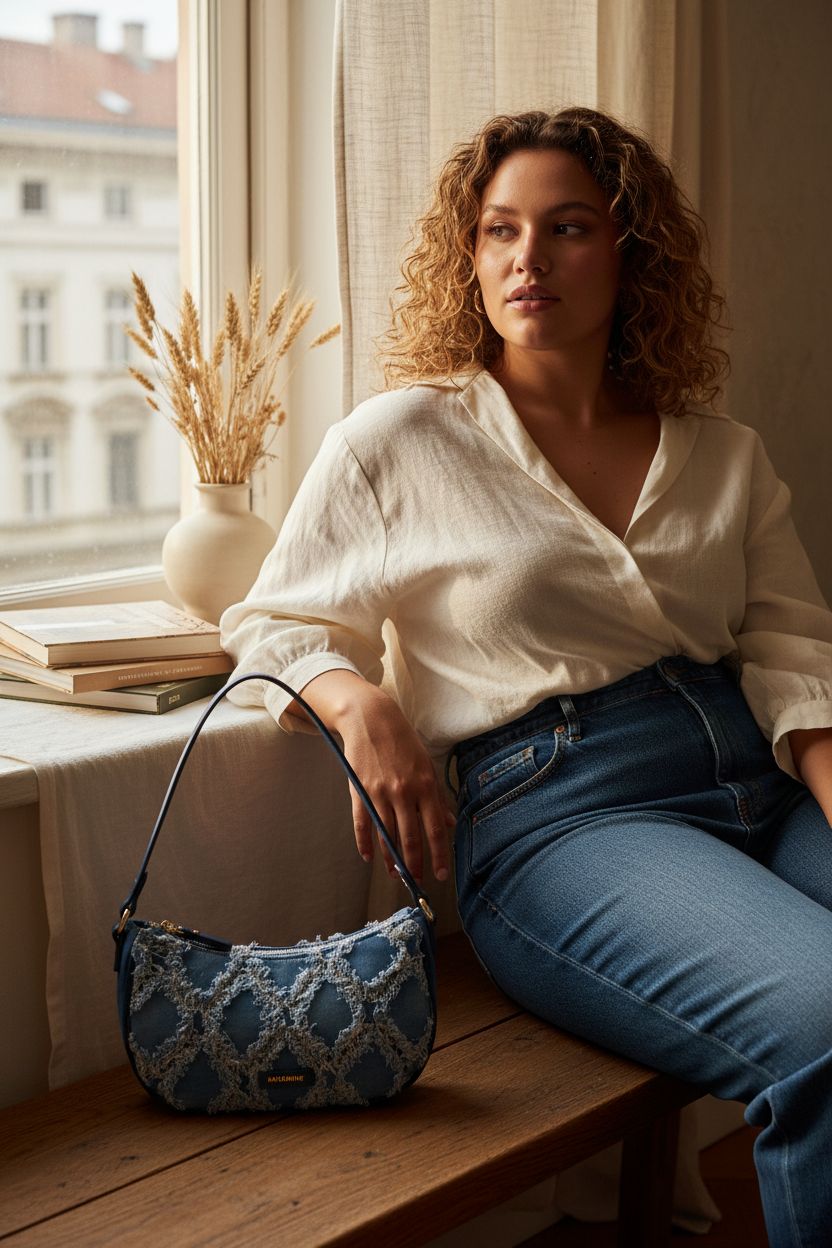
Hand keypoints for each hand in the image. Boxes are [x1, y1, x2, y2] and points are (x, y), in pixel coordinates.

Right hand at [292, 671, 455, 884]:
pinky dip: (364, 843)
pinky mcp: (359, 791)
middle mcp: (404, 792)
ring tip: (395, 874)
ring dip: (390, 858)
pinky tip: (368, 856)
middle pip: (410, 838)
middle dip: (414, 865)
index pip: (435, 829)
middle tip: (417, 882)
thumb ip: (437, 797)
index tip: (441, 875)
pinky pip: (362, 824)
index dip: (439, 856)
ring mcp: (380, 793)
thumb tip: (449, 823)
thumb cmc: (403, 741)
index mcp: (425, 786)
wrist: (371, 718)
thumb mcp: (427, 764)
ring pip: (387, 835)